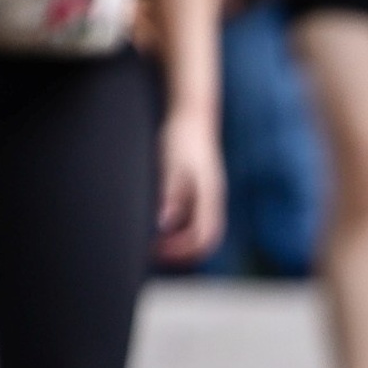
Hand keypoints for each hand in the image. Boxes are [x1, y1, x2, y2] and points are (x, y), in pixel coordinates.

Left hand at [155, 108, 225, 267]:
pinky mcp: (202, 191)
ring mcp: (210, 196)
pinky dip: (181, 229)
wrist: (192, 114)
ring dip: (181, 242)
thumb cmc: (181, 137)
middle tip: (154, 253)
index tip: (156, 249)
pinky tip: (163, 224)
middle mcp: (213, 200)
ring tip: (156, 243)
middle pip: (206, 240)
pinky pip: (196, 220)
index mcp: (209, 196)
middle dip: (183, 252)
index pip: (203, 237)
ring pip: (202, 231)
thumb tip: (164, 224)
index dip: (181, 250)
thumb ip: (170, 195)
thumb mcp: (172, 165)